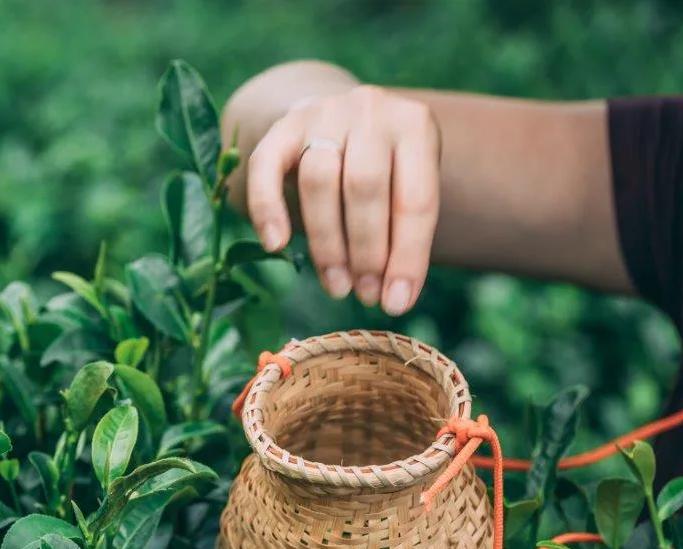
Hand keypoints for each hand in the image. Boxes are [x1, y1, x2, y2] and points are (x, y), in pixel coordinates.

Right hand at [245, 85, 440, 314]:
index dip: (407, 257)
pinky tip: (275, 244)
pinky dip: (268, 208)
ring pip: (319, 180)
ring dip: (327, 243)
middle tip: (362, 294)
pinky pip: (266, 167)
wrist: (340, 117)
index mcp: (415, 125)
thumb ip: (403, 230)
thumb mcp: (406, 184)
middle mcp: (371, 110)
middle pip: (364, 187)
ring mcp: (324, 113)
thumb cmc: (383, 166)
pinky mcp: (283, 125)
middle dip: (366, 250)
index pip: (415, 198)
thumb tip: (393, 298)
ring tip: (335, 284)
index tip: (396, 303)